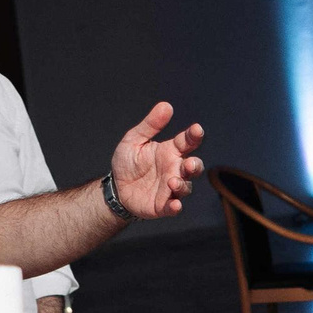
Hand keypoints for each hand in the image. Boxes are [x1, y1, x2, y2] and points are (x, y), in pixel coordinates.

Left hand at [108, 102, 205, 218]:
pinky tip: (175, 205)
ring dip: (182, 185)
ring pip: (186, 187)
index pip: (187, 142)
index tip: (197, 130)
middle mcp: (175, 170)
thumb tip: (166, 105)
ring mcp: (171, 188)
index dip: (194, 136)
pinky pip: (174, 207)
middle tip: (188, 163)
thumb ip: (151, 125)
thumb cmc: (128, 162)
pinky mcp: (163, 205)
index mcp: (170, 152)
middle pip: (194, 167)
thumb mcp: (134, 139)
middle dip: (195, 165)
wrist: (115, 188)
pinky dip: (176, 207)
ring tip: (172, 181)